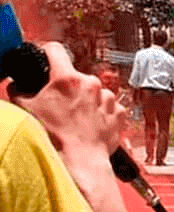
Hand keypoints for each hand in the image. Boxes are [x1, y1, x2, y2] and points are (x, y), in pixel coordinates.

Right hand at [15, 43, 124, 166]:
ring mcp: (108, 98)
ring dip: (87, 100)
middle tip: (60, 103)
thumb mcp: (26, 109)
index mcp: (66, 79)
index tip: (46, 57)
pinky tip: (91, 125)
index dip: (47, 51)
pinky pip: (109, 107)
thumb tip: (16, 85)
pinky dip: (101, 113)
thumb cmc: (54, 137)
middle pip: (77, 76)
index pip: (55, 49)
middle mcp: (91, 84)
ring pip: (95, 92)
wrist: (81, 161)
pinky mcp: (119, 113)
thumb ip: (18, 90)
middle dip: (68, 86)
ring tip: (76, 119)